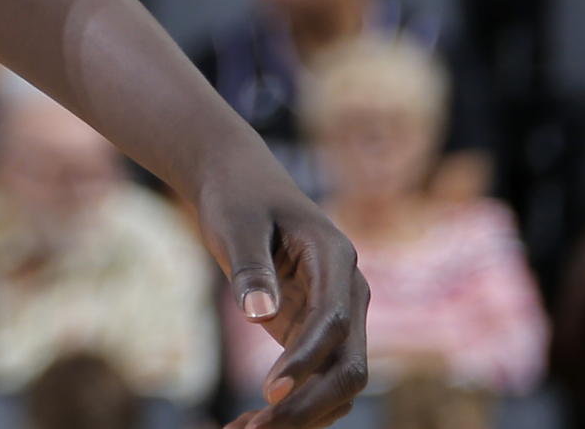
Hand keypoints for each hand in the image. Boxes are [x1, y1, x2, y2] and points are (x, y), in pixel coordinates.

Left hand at [199, 155, 367, 428]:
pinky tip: (249, 422)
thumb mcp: (236, 222)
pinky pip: (316, 379)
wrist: (240, 181)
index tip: (269, 390)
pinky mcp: (317, 332)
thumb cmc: (237, 195)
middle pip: (348, 365)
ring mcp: (338, 316)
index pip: (334, 323)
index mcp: (336, 258)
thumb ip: (250, 266)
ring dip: (302, 414)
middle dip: (310, 403)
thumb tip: (259, 315)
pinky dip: (293, 405)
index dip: (307, 360)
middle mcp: (348, 293)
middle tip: (258, 427)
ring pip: (338, 382)